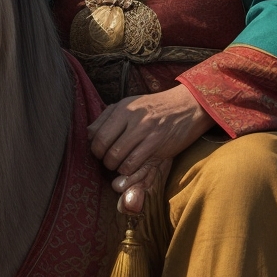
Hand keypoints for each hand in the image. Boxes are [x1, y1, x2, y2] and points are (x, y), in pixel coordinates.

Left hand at [87, 84, 214, 212]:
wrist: (188, 106)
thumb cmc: (155, 108)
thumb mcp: (131, 104)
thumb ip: (108, 117)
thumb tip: (88, 134)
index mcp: (123, 107)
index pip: (95, 134)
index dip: (94, 148)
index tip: (101, 151)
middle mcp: (133, 118)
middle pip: (104, 148)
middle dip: (103, 160)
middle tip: (110, 161)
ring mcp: (146, 131)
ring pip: (117, 159)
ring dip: (116, 168)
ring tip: (122, 164)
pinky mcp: (158, 145)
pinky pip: (134, 165)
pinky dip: (129, 171)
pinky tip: (133, 166)